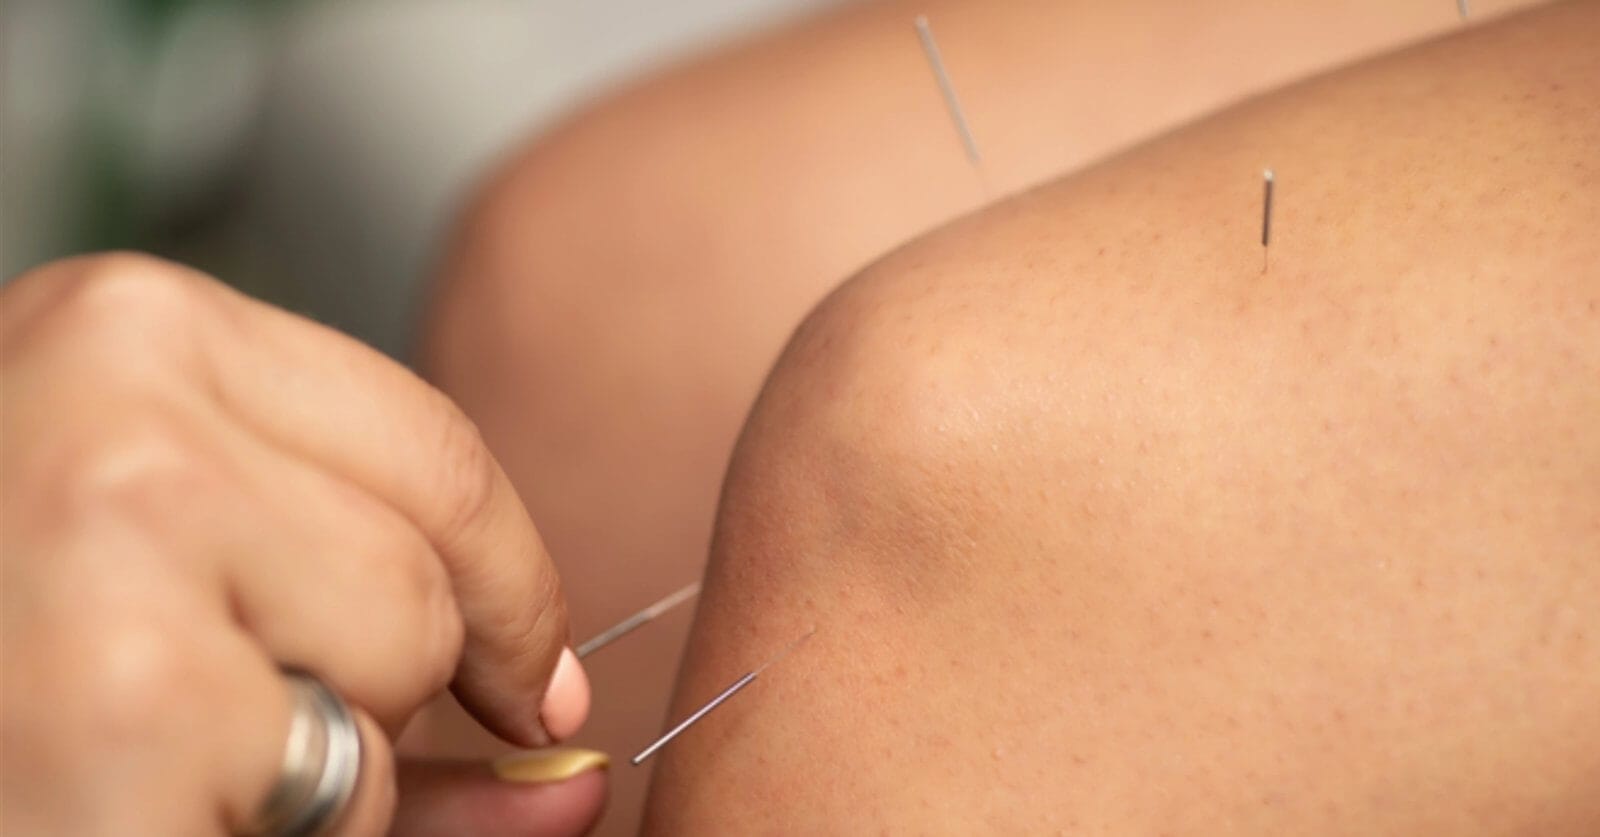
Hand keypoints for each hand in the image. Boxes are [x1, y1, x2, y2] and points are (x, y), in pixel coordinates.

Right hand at [0, 254, 604, 834]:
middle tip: (227, 722)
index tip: (521, 676)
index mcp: (129, 328)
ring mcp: (108, 543)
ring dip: (313, 774)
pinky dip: (242, 834)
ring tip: (134, 756)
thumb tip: (580, 769)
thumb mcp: (176, 592)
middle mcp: (113, 401)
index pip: (438, 452)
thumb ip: (411, 688)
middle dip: (384, 692)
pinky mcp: (121, 707)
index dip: (509, 586)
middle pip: (427, 577)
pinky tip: (100, 799)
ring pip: (391, 687)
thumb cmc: (12, 659)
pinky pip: (331, 800)